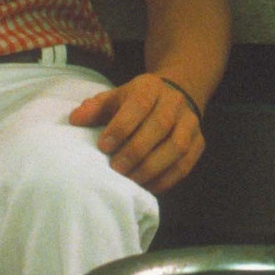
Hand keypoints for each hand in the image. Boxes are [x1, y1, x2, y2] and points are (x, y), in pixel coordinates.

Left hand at [68, 73, 204, 193]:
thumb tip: (75, 119)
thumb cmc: (136, 102)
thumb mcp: (115, 98)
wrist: (175, 97)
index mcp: (151, 87)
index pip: (139, 104)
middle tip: (116, 169)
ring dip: (152, 167)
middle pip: (160, 126)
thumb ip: (95, 108)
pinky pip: (185, 164)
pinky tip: (147, 186)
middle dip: (136, 151)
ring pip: (177, 147)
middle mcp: (175, 102)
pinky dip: (166, 179)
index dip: (122, 126)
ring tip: (131, 180)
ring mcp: (191, 123)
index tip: (103, 146)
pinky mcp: (199, 143)